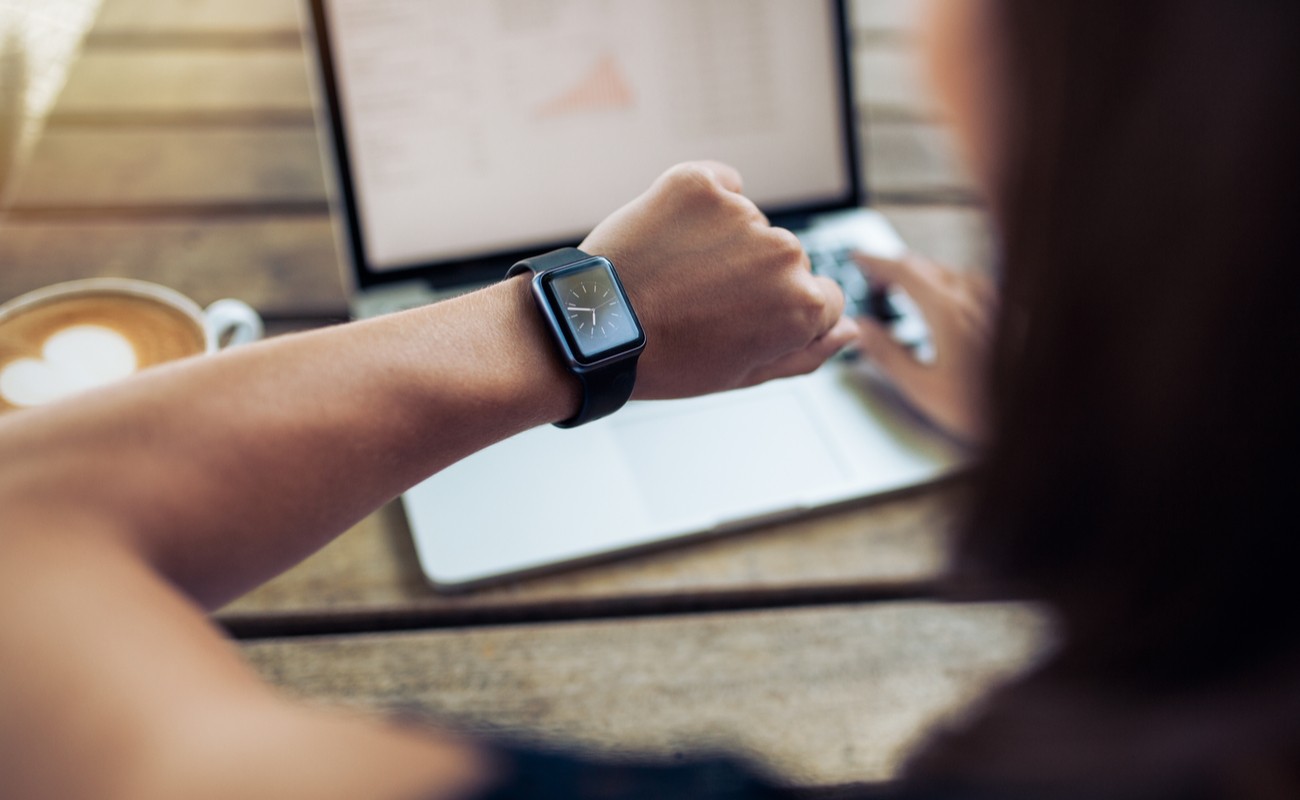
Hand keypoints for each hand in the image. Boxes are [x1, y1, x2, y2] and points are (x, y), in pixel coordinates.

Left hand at [581, 161, 857, 398]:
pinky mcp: (700, 183)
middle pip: (787, 260)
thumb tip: (849, 331)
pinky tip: (673, 237)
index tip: (740, 321)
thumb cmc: (666, 360)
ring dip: (724, 242)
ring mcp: (742, 214)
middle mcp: (783, 254)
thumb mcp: (744, 374)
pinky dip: (702, 203)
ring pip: (750, 224)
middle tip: (699, 303)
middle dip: (753, 277)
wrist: (592, 327)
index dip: (779, 314)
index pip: (823, 298)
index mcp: (802, 305)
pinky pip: (721, 184)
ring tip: (676, 275)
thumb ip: (807, 352)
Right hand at [853, 251, 995, 443]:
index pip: (904, 271)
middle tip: (876, 280)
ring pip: (951, 273)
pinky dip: (948, 284)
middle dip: (896, 267)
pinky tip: (949, 300)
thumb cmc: (984, 408)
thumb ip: (888, 354)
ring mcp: (994, 303)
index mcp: (947, 311)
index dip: (876, 261)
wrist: (1038, 413)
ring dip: (923, 274)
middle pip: (927, 267)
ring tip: (907, 289)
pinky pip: (973, 284)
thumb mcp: (922, 387)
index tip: (859, 258)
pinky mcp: (1009, 313)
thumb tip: (863, 330)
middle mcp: (972, 299)